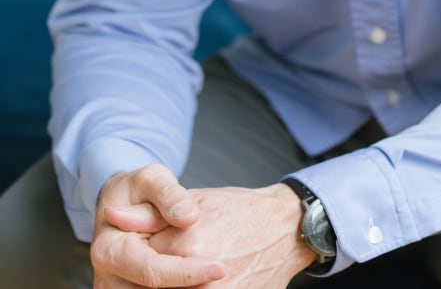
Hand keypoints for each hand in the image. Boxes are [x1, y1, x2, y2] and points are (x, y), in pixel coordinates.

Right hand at [91, 164, 225, 287]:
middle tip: (222, 271)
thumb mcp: (152, 179)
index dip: (187, 272)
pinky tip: (201, 277)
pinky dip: (181, 287)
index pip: (153, 270)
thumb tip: (188, 216)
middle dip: (191, 286)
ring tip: (213, 273)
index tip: (219, 268)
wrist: (119, 204)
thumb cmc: (138, 189)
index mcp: (109, 250)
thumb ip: (170, 195)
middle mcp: (108, 279)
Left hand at [146, 183, 315, 287]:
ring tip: (182, 269)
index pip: (141, 258)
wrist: (284, 229)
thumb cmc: (241, 211)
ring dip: (168, 283)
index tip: (148, 247)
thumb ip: (151, 215)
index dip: (140, 252)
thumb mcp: (197, 202)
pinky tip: (192, 280)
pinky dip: (187, 288)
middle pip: (152, 283)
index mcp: (186, 243)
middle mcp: (199, 275)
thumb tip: (114, 218)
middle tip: (169, 258)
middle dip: (154, 274)